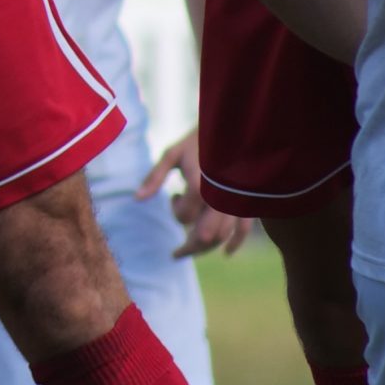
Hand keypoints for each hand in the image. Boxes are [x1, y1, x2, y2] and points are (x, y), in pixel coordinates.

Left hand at [136, 126, 252, 258]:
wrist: (231, 131)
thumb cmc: (197, 141)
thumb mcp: (171, 154)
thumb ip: (154, 177)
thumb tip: (137, 199)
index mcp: (199, 185)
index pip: (184, 216)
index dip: (176, 210)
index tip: (174, 195)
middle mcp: (219, 198)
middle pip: (203, 236)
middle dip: (189, 247)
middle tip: (177, 253)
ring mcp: (235, 202)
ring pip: (222, 235)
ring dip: (207, 246)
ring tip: (193, 247)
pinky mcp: (247, 202)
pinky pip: (243, 229)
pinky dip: (235, 243)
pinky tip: (226, 253)